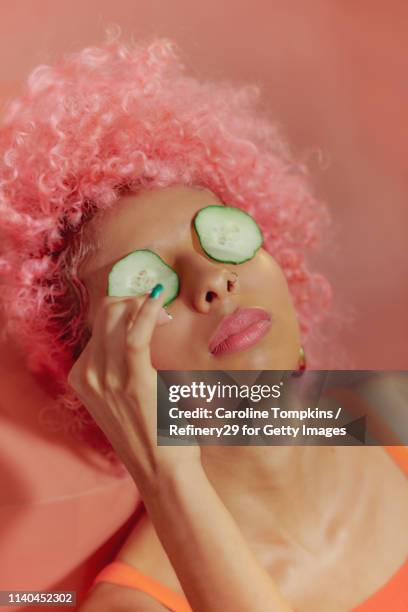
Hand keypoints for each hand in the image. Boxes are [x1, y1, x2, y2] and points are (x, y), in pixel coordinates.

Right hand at [67, 289, 201, 493]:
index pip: (97, 325)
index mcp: (82, 377)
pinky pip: (134, 334)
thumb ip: (116, 370)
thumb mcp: (118, 400)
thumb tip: (134, 335)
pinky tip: (160, 298)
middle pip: (104, 314)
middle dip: (131, 302)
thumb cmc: (149, 435)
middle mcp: (88, 375)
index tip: (149, 315)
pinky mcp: (133, 381)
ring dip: (142, 305)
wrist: (160, 471)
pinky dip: (147, 311)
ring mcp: (107, 378)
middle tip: (157, 312)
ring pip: (117, 317)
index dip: (124, 311)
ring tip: (163, 314)